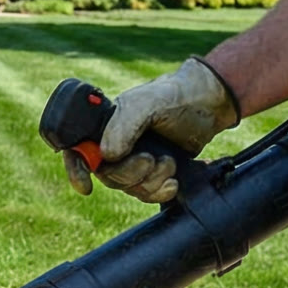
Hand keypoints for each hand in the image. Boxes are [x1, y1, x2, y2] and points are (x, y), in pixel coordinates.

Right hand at [64, 57, 238, 203]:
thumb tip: (107, 155)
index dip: (76, 167)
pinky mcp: (151, 171)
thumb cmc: (177, 95)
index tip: (85, 186)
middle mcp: (115, 142)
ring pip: (127, 186)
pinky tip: (172, 181)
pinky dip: (159, 191)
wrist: (210, 106)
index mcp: (105, 123)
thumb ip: (124, 125)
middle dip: (130, 173)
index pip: (78, 147)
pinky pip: (144, 193)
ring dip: (150, 181)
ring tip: (168, 162)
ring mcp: (133, 158)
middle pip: (106, 173)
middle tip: (151, 160)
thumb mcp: (148, 103)